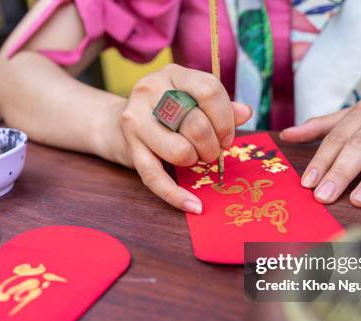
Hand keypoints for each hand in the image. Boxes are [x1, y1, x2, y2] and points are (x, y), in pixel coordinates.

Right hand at [119, 64, 251, 213]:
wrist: (115, 124)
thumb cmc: (164, 113)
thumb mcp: (190, 101)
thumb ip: (220, 106)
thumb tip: (245, 113)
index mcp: (172, 74)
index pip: (209, 89)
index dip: (225, 118)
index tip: (227, 136)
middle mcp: (150, 91)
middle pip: (197, 124)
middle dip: (213, 146)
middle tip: (212, 152)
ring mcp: (136, 120)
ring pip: (180, 150)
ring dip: (195, 161)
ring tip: (193, 158)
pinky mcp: (130, 149)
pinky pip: (156, 178)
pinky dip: (178, 196)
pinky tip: (194, 206)